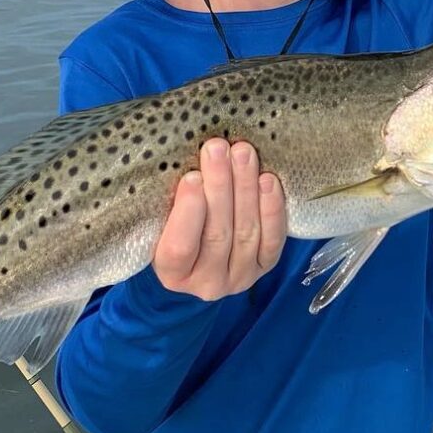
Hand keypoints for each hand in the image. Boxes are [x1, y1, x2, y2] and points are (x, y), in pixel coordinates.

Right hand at [153, 138, 286, 299]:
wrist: (199, 259)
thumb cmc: (172, 231)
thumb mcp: (160, 223)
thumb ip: (168, 204)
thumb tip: (184, 164)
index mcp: (172, 274)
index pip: (179, 248)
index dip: (188, 212)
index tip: (192, 177)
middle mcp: (208, 283)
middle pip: (217, 234)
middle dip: (219, 187)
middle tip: (218, 149)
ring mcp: (240, 277)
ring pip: (246, 232)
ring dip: (246, 188)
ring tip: (243, 153)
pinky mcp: (265, 267)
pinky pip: (272, 239)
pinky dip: (271, 209)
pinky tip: (268, 180)